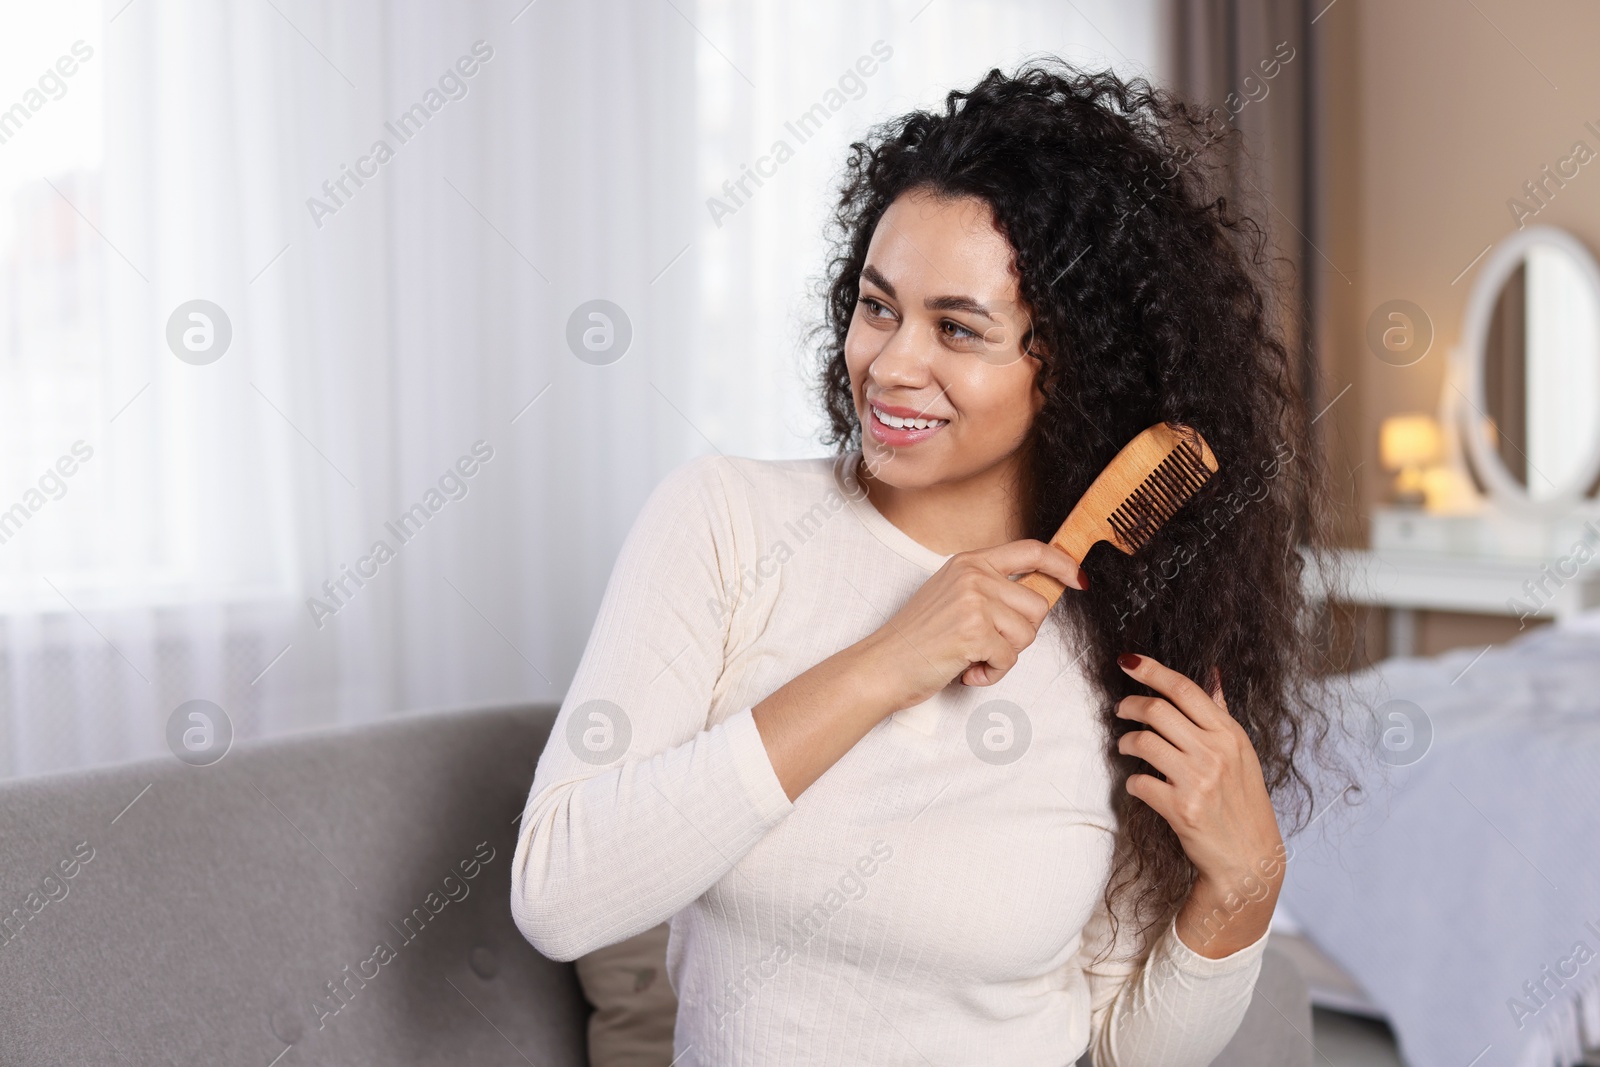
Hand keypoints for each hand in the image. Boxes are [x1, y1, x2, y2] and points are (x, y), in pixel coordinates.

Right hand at [861, 539, 1085, 711]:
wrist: (883, 665)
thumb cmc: (916, 639)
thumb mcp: (952, 596)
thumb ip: (989, 589)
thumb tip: (1038, 596)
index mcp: (969, 561)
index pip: (1030, 551)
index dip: (1061, 564)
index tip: (1078, 578)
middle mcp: (973, 575)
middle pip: (1037, 605)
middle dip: (1021, 633)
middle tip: (987, 642)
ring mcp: (974, 601)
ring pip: (1027, 634)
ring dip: (1004, 655)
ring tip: (972, 655)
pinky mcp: (974, 631)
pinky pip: (1010, 659)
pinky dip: (992, 673)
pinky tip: (966, 669)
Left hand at [1113, 653, 1284, 953]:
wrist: (1250, 859)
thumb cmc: (1242, 802)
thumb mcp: (1241, 753)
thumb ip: (1220, 713)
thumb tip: (1212, 673)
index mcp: (1229, 734)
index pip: (1185, 689)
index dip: (1151, 670)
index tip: (1127, 660)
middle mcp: (1215, 753)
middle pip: (1157, 710)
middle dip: (1129, 705)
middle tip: (1121, 710)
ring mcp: (1198, 780)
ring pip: (1142, 742)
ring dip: (1125, 742)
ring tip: (1126, 747)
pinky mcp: (1181, 809)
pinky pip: (1138, 782)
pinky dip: (1132, 781)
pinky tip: (1139, 784)